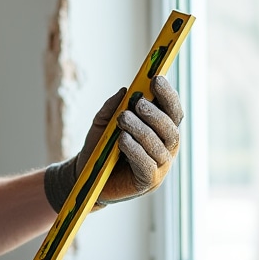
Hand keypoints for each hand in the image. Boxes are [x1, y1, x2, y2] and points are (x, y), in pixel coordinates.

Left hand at [44, 75, 183, 211]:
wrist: (86, 176)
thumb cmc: (101, 147)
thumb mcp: (103, 123)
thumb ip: (112, 107)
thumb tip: (125, 91)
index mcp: (160, 130)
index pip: (172, 111)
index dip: (168, 95)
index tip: (157, 79)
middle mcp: (165, 147)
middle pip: (171, 128)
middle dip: (155, 113)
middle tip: (138, 103)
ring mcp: (159, 166)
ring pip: (158, 145)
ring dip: (141, 129)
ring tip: (123, 118)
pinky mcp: (148, 181)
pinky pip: (146, 164)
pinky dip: (135, 149)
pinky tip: (123, 139)